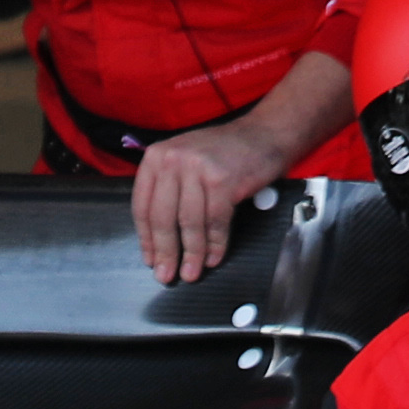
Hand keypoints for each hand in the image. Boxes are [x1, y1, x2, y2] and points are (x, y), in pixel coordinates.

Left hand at [132, 113, 291, 286]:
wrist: (266, 133)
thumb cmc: (225, 152)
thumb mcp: (185, 161)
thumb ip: (168, 190)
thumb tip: (157, 239)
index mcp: (156, 157)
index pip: (142, 206)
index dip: (146, 239)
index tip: (150, 259)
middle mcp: (173, 160)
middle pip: (162, 217)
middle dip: (165, 252)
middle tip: (166, 275)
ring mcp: (198, 168)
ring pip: (189, 223)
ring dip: (191, 253)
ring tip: (191, 272)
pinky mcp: (222, 180)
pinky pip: (215, 221)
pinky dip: (214, 244)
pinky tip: (213, 257)